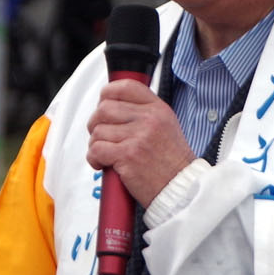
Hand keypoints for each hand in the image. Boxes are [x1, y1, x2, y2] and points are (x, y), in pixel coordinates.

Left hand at [86, 79, 192, 205]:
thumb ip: (144, 113)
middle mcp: (149, 119)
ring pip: (97, 131)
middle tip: (102, 137)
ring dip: (95, 144)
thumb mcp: (166, 126)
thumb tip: (113, 104)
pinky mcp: (127, 156)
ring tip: (106, 155)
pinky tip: (103, 164)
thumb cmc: (170, 162)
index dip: (108, 93)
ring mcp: (138, 137)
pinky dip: (94, 158)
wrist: (180, 188)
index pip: (126, 86)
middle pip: (104, 108)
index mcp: (158, 109)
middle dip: (96, 123)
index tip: (103, 105)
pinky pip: (96, 149)